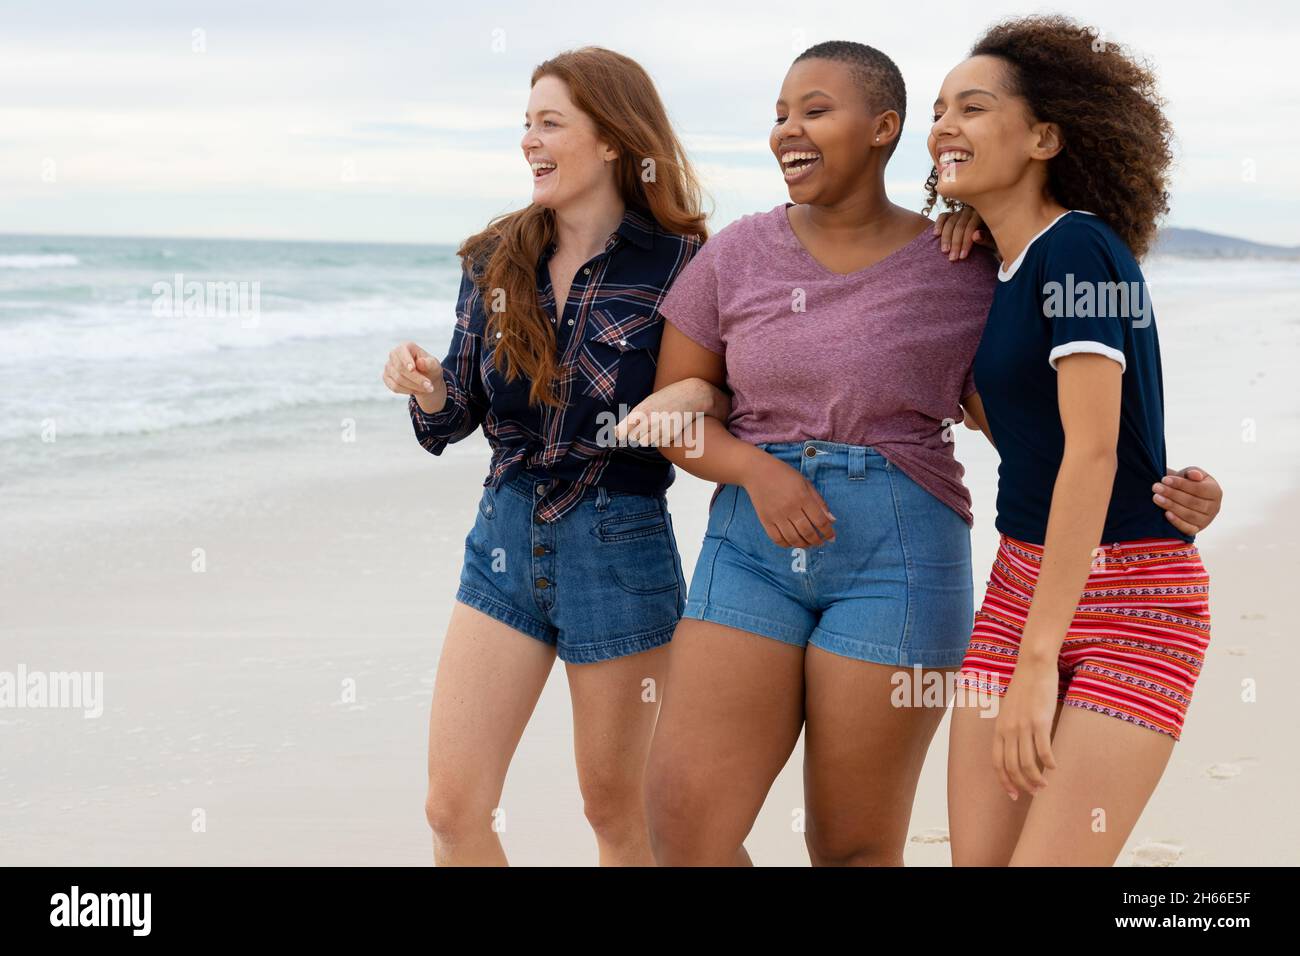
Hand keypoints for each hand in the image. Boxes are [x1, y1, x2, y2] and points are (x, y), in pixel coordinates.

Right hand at [383, 341, 444, 413]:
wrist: (425, 377)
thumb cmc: (429, 368)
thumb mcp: (434, 365)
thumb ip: (430, 363)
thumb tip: (420, 362)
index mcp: (406, 346)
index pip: (401, 352)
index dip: (406, 361)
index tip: (413, 369)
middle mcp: (394, 354)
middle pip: (400, 368)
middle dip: (416, 379)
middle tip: (430, 386)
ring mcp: (388, 366)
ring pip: (398, 380)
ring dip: (414, 386)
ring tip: (427, 389)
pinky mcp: (386, 377)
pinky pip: (395, 387)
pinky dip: (407, 391)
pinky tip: (417, 390)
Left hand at [614, 378, 725, 446]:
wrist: (691, 395)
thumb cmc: (667, 398)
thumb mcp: (647, 403)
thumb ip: (632, 418)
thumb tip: (614, 432)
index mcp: (641, 411)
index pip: (622, 431)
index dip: (619, 434)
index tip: (618, 434)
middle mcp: (649, 421)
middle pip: (632, 438)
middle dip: (635, 433)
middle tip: (644, 424)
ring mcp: (660, 429)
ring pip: (643, 442)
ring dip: (646, 436)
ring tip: (655, 425)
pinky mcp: (670, 435)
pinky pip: (657, 443)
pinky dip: (658, 438)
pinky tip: (664, 427)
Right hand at [743, 454, 835, 548]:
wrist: (757, 471)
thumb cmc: (784, 475)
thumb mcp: (806, 483)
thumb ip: (819, 502)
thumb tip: (832, 520)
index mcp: (803, 497)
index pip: (820, 521)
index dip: (828, 532)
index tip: (831, 537)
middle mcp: (790, 508)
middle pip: (807, 532)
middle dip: (818, 541)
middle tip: (821, 542)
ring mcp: (776, 516)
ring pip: (793, 539)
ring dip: (804, 545)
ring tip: (809, 544)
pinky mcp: (765, 520)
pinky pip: (777, 539)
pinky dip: (787, 544)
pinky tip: (793, 542)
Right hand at [933, 206, 991, 260]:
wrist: (986, 240)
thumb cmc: (992, 243)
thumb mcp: (993, 244)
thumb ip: (986, 240)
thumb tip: (975, 236)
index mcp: (983, 215)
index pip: (971, 227)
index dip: (966, 242)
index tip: (962, 257)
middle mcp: (971, 211)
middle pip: (960, 225)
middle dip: (955, 243)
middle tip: (952, 258)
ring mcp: (960, 212)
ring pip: (950, 222)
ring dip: (946, 238)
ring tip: (944, 251)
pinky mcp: (950, 215)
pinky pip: (943, 217)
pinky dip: (939, 224)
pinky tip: (936, 234)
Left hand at [993, 655, 1058, 798]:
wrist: (1033, 668)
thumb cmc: (1023, 690)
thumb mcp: (1008, 712)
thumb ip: (1009, 730)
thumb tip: (1015, 750)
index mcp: (999, 729)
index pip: (997, 763)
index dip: (1004, 781)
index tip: (1013, 795)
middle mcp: (1008, 730)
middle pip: (1012, 767)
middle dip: (1022, 785)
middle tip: (1034, 792)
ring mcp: (1024, 726)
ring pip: (1028, 762)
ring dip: (1036, 778)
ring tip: (1045, 784)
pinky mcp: (1040, 721)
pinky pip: (1044, 750)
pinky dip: (1048, 762)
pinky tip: (1054, 767)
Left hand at [1154, 466, 1221, 534]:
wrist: (1183, 496)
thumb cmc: (1187, 482)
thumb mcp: (1191, 474)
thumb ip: (1193, 472)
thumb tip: (1194, 475)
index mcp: (1215, 492)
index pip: (1199, 488)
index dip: (1181, 484)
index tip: (1164, 479)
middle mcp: (1214, 507)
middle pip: (1192, 502)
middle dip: (1172, 494)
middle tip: (1156, 487)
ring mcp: (1206, 520)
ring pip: (1189, 515)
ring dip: (1171, 506)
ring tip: (1156, 498)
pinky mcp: (1196, 529)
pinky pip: (1188, 529)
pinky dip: (1177, 522)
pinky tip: (1166, 514)